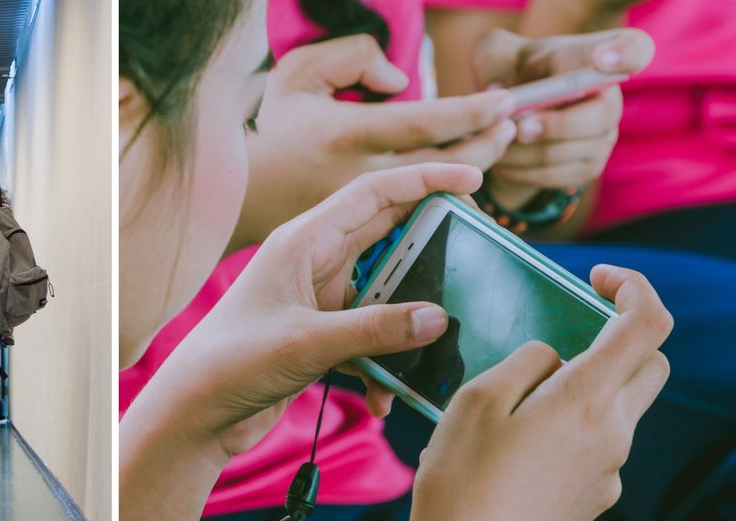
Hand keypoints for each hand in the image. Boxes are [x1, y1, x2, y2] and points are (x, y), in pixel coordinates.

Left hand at [140, 163, 482, 455]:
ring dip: (408, 321)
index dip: (424, 180)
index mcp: (302, 242)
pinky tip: (383, 398)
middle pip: (385, 235)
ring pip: (384, 293)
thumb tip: (438, 318)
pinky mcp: (318, 336)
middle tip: (478, 250)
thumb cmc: (231, 364)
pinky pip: (368, 337)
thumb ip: (374, 329)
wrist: (194, 415)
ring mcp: (316, 300)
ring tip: (439, 341)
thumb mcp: (307, 343)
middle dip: (431, 243)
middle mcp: (311, 263)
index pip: (373, 194)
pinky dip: (383, 363)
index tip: (472, 177)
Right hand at [235, 36, 516, 246]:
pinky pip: (411, 214)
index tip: (502, 102)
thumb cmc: (271, 130)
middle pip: (440, 165)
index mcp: (345, 135)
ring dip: (469, 170)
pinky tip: (459, 180)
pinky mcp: (358, 233)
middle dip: (484, 144)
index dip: (469, 113)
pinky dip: (440, 196)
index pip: (423, 124)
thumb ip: (351, 59)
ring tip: (493, 146)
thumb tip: (400, 82)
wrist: (237, 194)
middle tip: (510, 125)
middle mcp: (355, 176)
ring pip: (432, 194)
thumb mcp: (297, 75)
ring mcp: (362, 210)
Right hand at [402, 264, 671, 520]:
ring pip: (620, 408)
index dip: (633, 287)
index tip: (597, 278)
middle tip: (563, 335)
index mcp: (587, 402)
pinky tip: (513, 451)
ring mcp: (609, 474)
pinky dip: (569, 430)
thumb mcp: (476, 401)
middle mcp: (614, 436)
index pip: (647, 325)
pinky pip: (596, 448)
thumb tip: (551, 355)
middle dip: (617, 337)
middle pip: (648, 366)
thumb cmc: (461, 485)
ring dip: (586, 387)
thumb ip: (524, 363)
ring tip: (517, 402)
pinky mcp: (592, 502)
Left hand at [473, 28, 654, 207]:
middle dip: (556, 125)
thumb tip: (497, 90)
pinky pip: (556, 176)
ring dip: (525, 152)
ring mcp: (605, 137)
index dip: (624, 54)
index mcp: (599, 58)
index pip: (634, 49)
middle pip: (598, 117)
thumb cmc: (512, 74)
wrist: (514, 115)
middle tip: (520, 127)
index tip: (601, 59)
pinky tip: (501, 161)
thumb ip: (497, 60)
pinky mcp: (588, 168)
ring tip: (494, 143)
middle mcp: (612, 100)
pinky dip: (522, 171)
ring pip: (568, 151)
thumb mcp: (500, 56)